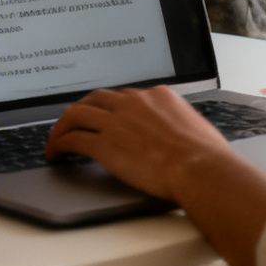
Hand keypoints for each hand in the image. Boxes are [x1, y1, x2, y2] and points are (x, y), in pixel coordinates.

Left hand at [47, 87, 265, 265]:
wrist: (202, 169)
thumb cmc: (209, 158)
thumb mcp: (197, 128)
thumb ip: (181, 125)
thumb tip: (182, 135)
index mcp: (158, 96)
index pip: (126, 96)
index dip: (112, 107)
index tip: (106, 116)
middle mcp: (133, 103)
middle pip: (96, 98)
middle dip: (83, 109)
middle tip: (75, 122)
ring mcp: (116, 122)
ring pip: (76, 114)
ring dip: (63, 126)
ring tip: (57, 138)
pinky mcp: (104, 144)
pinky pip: (73, 139)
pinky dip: (59, 144)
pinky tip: (56, 153)